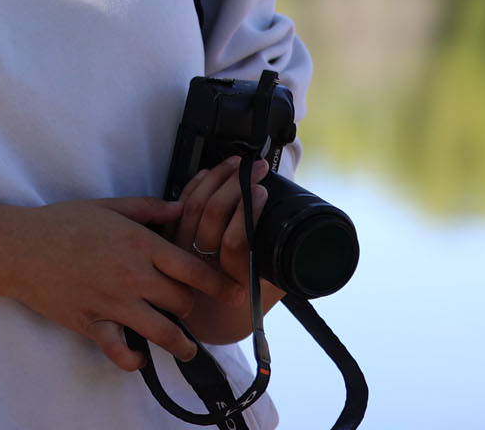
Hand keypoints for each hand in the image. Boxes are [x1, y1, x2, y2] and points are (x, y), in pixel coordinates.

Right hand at [6, 196, 240, 371]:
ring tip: (186, 349)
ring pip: (164, 333)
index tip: (235, 293)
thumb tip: (182, 208)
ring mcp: (114, 303)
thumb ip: (148, 209)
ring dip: (180, 345)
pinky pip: (121, 352)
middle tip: (188, 308)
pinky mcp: (92, 324)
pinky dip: (132, 359)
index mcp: (140, 244)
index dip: (219, 284)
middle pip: (183, 303)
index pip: (194, 270)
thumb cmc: (61, 223)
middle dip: (190, 307)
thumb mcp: (107, 207)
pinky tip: (137, 357)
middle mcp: (133, 276)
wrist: (19, 247)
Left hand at [169, 156, 276, 342]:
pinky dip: (194, 186)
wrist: (206, 321)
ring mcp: (179, 254)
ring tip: (236, 162)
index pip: (235, 244)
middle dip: (234, 185)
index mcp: (230, 285)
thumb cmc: (244, 305)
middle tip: (254, 167)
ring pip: (192, 207)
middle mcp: (200, 269)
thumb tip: (316, 244)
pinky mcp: (168, 241)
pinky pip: (178, 208)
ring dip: (215, 179)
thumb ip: (288, 269)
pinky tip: (209, 172)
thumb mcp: (272, 292)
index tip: (262, 190)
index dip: (247, 214)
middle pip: (210, 217)